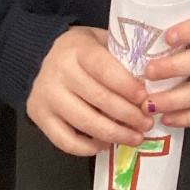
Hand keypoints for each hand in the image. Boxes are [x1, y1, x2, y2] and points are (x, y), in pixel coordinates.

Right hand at [27, 26, 153, 156]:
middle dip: (128, 115)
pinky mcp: (39, 116)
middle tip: (147, 123)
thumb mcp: (100, 41)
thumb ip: (121, 57)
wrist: (40, 56)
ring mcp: (46, 95)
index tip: (145, 99)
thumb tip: (150, 85)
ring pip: (85, 123)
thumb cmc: (81, 51)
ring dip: (115, 134)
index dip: (126, 86)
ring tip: (135, 137)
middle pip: (98, 99)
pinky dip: (89, 147)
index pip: (104, 69)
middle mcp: (58, 71)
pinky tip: (106, 144)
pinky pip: (66, 141)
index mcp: (76, 48)